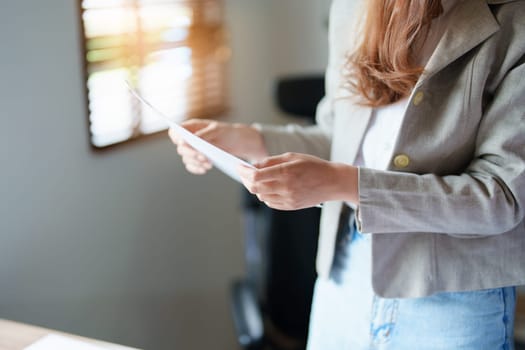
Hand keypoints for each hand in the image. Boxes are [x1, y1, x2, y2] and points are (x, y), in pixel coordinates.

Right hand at [168, 119, 266, 174]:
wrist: (236, 142)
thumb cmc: (226, 132)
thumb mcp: (217, 130)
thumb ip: (203, 134)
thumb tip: (191, 139)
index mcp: (191, 127)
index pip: (175, 132)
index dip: (176, 137)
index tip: (183, 142)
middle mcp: (189, 139)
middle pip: (180, 148)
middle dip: (191, 154)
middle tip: (203, 157)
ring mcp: (192, 150)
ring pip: (186, 158)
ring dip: (196, 163)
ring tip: (209, 164)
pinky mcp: (196, 160)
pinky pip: (191, 166)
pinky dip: (196, 169)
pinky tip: (205, 169)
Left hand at [238, 152, 358, 209]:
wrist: (333, 182)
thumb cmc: (313, 166)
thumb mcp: (292, 157)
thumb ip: (271, 161)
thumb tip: (253, 166)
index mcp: (286, 172)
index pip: (256, 176)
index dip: (243, 172)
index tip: (238, 167)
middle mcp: (286, 187)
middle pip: (255, 188)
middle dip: (245, 180)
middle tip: (243, 174)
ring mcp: (289, 199)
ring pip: (261, 196)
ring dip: (255, 189)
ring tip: (256, 180)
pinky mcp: (292, 206)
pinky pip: (271, 203)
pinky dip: (265, 196)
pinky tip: (267, 189)